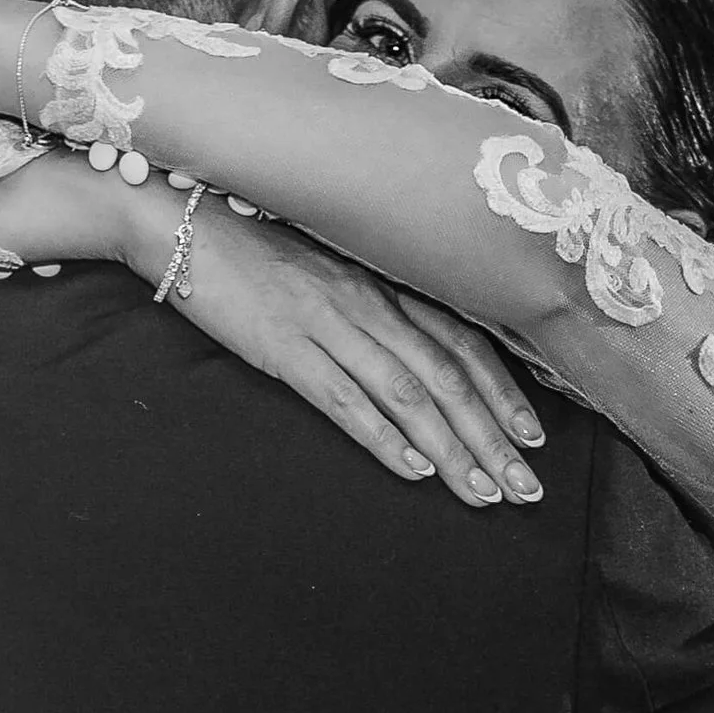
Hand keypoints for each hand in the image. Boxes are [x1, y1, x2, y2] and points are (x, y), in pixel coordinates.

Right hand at [163, 210, 545, 505]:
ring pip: (409, 395)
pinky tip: (412, 471)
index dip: (503, 392)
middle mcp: (367, 302)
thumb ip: (365, 302)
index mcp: (381, 283)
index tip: (532, 436)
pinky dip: (384, 438)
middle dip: (492, 436)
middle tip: (524, 487)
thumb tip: (401, 346)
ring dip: (451, 449)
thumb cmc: (248, 244)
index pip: (462, 341)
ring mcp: (327, 323)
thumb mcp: (322, 269)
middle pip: (448, 377)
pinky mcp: (284, 347)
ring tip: (481, 492)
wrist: (181, 219)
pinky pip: (345, 399)